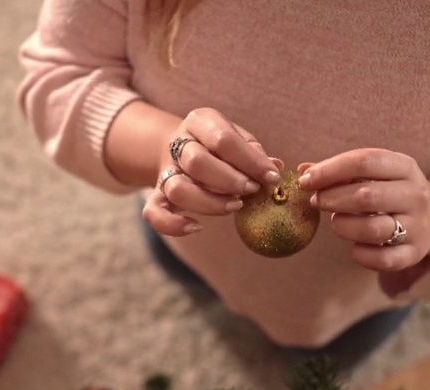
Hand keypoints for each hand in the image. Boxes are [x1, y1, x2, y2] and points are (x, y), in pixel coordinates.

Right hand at [142, 108, 281, 236]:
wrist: (184, 147)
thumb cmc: (221, 146)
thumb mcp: (240, 139)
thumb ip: (255, 154)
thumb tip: (275, 168)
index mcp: (200, 121)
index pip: (223, 139)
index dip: (250, 161)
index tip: (271, 178)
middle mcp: (178, 143)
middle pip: (196, 161)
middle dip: (229, 180)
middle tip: (251, 190)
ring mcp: (166, 170)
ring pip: (178, 188)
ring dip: (210, 202)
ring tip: (235, 205)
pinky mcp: (157, 194)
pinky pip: (154, 213)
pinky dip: (173, 225)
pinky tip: (196, 227)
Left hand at [297, 149, 429, 277]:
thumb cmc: (391, 191)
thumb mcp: (375, 173)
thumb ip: (339, 172)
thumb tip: (303, 170)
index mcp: (405, 167)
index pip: (364, 162)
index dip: (330, 170)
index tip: (305, 180)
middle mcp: (415, 195)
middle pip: (366, 196)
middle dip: (332, 199)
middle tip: (316, 201)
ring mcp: (417, 226)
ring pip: (373, 229)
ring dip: (344, 226)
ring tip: (337, 222)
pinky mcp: (414, 253)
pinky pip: (382, 259)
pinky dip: (361, 254)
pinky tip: (355, 247)